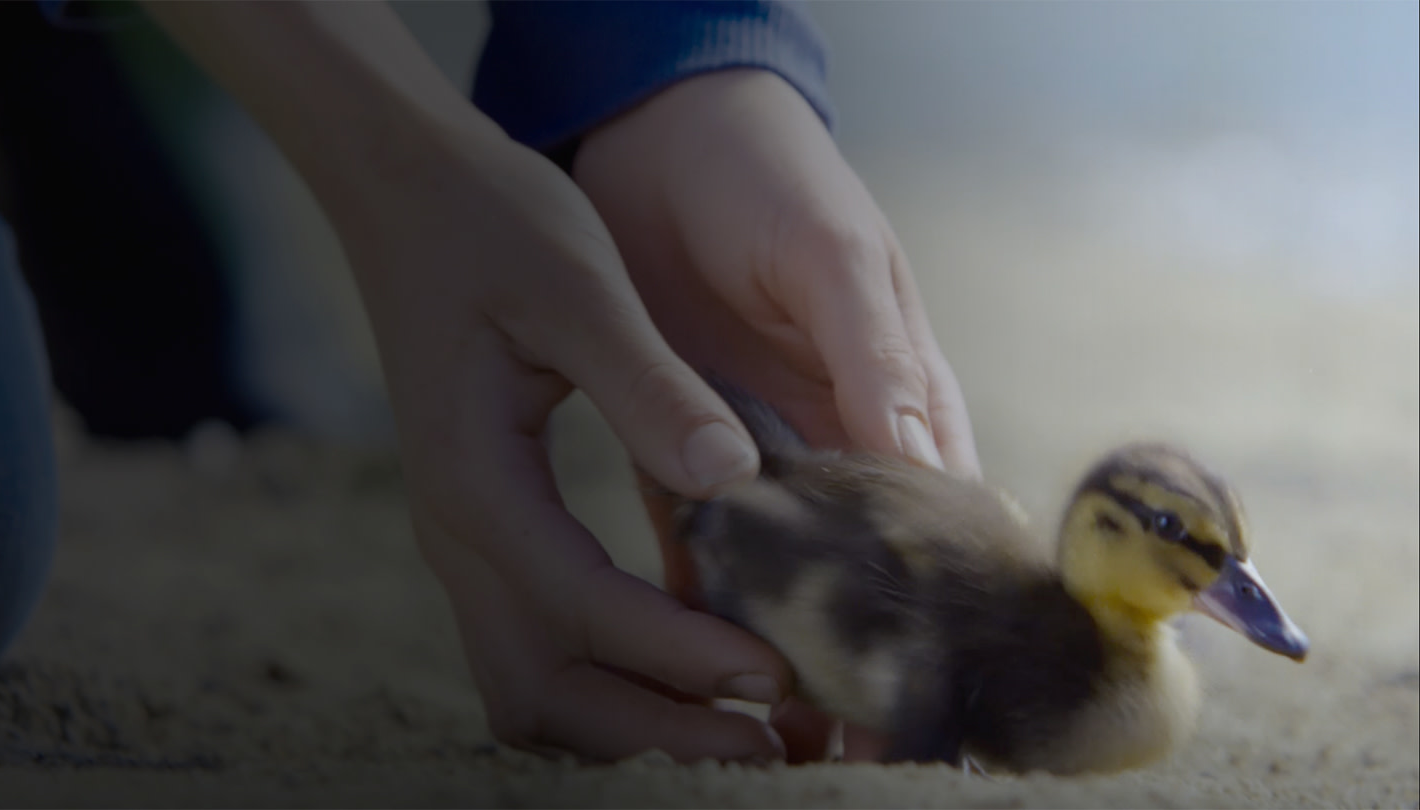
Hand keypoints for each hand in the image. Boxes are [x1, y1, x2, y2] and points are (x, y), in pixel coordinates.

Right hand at [147, 3, 792, 762]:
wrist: (405, 191)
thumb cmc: (494, 223)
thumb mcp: (581, 287)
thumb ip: (649, 387)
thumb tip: (730, 480)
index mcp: (478, 478)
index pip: (580, 607)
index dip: (678, 652)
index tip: (773, 672)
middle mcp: (458, 530)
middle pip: (543, 689)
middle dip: (655, 727)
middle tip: (767, 741)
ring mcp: (463, 536)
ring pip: (531, 685)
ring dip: (630, 719)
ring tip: (737, 726)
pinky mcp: (483, 526)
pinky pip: (534, 643)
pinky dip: (606, 678)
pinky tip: (681, 666)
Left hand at [573, 69, 980, 760]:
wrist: (665, 139)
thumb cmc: (775, 179)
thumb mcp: (836, 260)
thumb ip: (877, 361)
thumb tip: (931, 465)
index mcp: (899, 395)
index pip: (939, 519)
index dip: (940, 604)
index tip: (930, 687)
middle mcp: (838, 435)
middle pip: (863, 565)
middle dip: (859, 647)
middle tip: (843, 740)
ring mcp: (762, 446)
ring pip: (783, 565)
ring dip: (780, 639)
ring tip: (772, 726)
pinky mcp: (686, 442)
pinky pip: (696, 532)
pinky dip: (698, 589)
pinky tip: (690, 650)